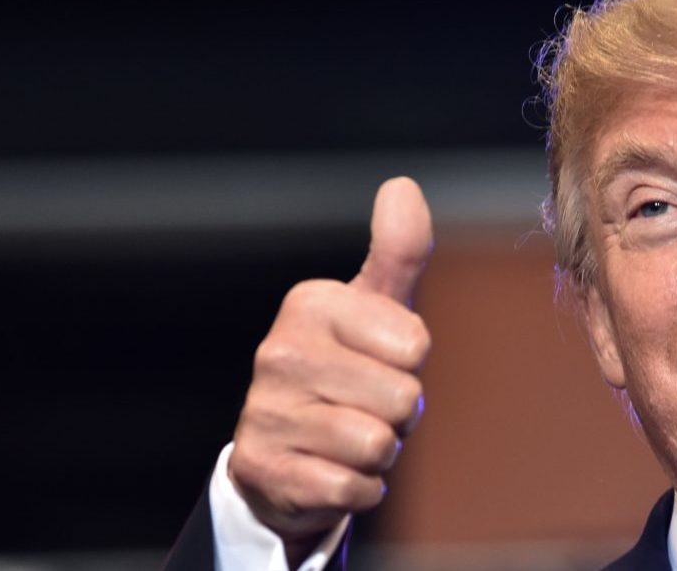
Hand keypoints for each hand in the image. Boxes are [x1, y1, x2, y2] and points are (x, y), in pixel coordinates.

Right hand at [227, 177, 433, 555]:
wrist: (287, 455)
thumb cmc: (350, 370)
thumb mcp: (379, 309)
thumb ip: (399, 252)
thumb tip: (403, 187)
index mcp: (311, 303)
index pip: (415, 346)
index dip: (410, 365)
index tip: (379, 363)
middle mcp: (278, 351)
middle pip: (401, 397)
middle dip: (398, 413)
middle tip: (365, 406)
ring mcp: (264, 411)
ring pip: (376, 444)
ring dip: (378, 453)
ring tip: (346, 437)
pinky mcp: (261, 468)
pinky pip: (351, 488)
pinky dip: (356, 488)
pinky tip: (330, 470)